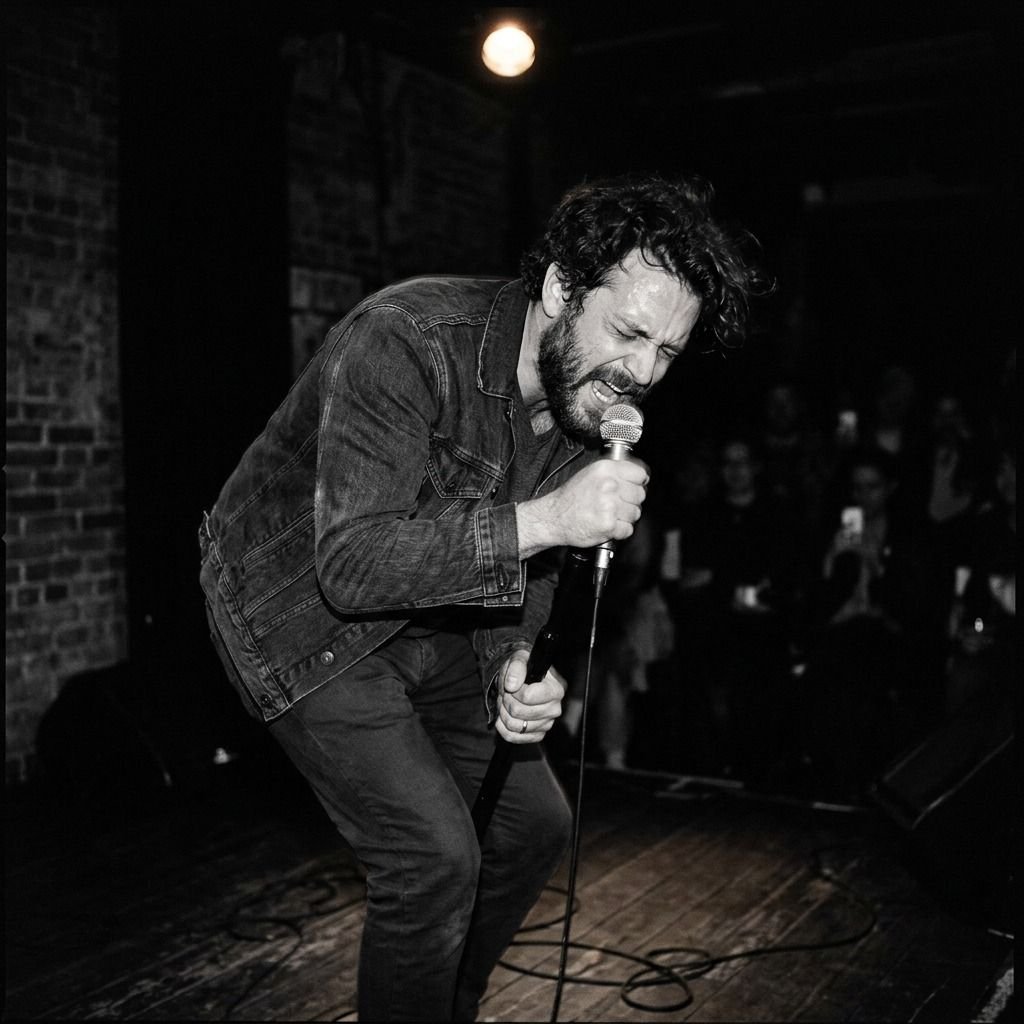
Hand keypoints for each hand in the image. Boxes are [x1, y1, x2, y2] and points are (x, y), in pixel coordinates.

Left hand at [494, 650, 566, 743]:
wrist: (523, 680)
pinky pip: (513, 737)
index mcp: (556, 689)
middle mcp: (555, 709)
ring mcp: (547, 724)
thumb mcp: (520, 658)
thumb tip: (512, 684)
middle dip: (506, 701)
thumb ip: (516, 667)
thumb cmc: (525, 669)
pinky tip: (505, 715)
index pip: (527, 697)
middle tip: (506, 693)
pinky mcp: (537, 735)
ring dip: (503, 713)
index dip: (514, 691)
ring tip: (506, 702)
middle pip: (519, 712)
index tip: (512, 684)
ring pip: (514, 726)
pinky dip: (503, 727)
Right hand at [517, 457, 648, 558]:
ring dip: (625, 518)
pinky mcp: (609, 524)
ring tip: (610, 515)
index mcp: (605, 469)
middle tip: (617, 505)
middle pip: (639, 495)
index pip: (639, 474)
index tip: (634, 488)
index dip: (638, 483)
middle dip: (631, 502)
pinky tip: (608, 525)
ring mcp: (610, 505)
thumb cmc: (570, 498)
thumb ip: (614, 473)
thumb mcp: (590, 474)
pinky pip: (628, 529)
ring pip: (635, 513)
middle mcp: (609, 485)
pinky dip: (620, 531)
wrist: (554, 517)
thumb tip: (638, 477)